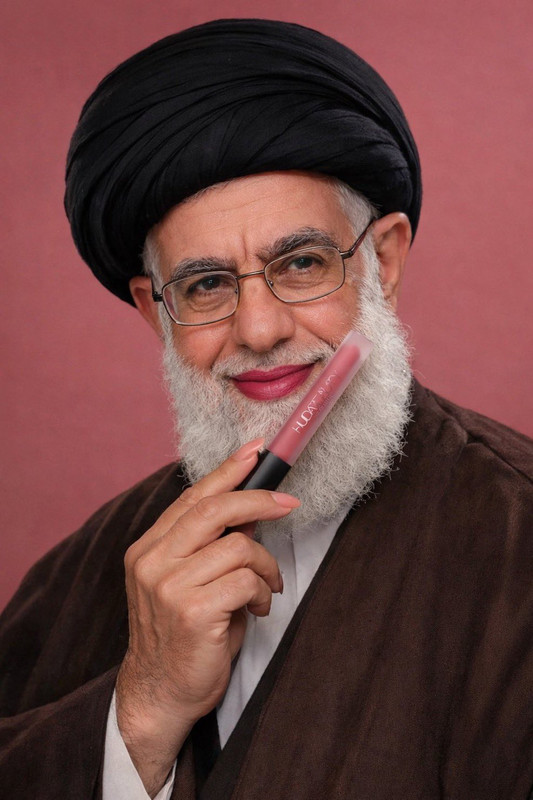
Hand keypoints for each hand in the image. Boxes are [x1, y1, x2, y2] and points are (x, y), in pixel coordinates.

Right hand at [115, 439, 298, 795]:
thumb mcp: (193, 581)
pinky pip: (245, 581)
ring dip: (266, 566)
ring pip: (239, 546)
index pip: (192, 497)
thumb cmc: (183, 636)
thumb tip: (251, 510)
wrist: (161, 694)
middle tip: (289, 504)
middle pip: (214, 510)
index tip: (256, 452)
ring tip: (266, 587)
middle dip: (259, 500)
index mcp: (148, 549)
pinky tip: (257, 608)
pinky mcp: (191, 612)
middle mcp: (152, 562)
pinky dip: (262, 592)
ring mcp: (168, 586)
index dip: (227, 471)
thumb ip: (212, 545)